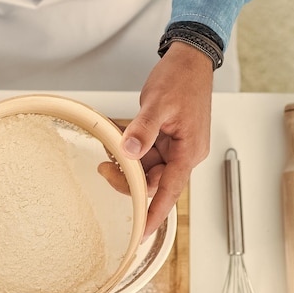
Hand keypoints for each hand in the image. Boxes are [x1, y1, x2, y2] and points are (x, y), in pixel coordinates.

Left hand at [121, 42, 212, 238]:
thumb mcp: (158, 104)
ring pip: (147, 168)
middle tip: (104, 168)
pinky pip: (145, 152)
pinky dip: (130, 148)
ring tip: (109, 148)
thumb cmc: (182, 79)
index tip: (141, 233)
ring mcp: (175, 147)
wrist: (189, 59)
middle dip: (128, 179)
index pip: (170, 191)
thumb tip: (129, 151)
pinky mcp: (166, 138)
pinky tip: (118, 137)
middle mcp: (184, 153)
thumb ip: (143, 129)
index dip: (154, 213)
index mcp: (188, 151)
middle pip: (154, 182)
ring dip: (127, 162)